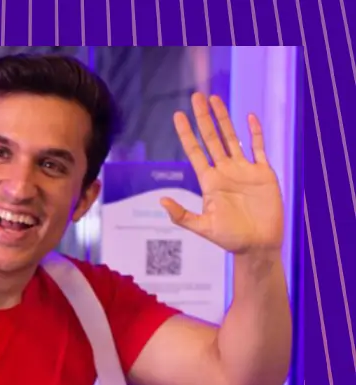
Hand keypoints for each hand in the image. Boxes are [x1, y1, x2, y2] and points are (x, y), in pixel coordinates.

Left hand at [164, 92, 283, 255]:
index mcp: (210, 182)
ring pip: (232, 138)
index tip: (178, 116)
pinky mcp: (264, 173)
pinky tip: (249, 117)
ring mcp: (245, 170)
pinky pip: (259, 148)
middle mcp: (225, 172)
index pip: (195, 152)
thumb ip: (182, 215)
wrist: (258, 245)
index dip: (186, 134)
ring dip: (224, 119)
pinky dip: (255, 133)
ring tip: (215, 99)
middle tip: (196, 96)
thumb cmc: (230, 239)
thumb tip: (161, 200)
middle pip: (212, 138)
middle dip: (204, 118)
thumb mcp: (203, 228)